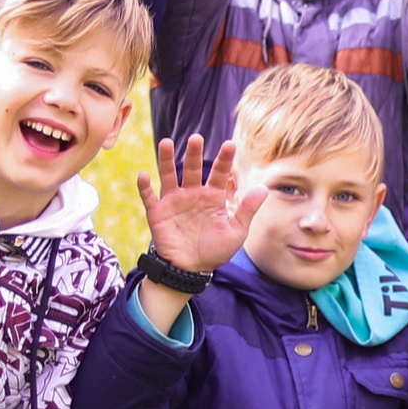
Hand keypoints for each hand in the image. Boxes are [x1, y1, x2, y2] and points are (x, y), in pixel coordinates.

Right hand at [141, 136, 264, 276]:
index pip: (220, 173)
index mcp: (213, 197)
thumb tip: (264, 188)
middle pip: (193, 169)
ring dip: (166, 160)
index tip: (230, 145)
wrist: (191, 270)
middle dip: (194, 154)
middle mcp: (193, 194)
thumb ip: (247, 210)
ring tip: (166, 142)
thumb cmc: (215, 250)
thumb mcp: (236, 231)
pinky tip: (143, 175)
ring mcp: (175, 201)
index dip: (224, 159)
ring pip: (169, 175)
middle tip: (196, 138)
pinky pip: (149, 197)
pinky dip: (145, 187)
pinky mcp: (158, 212)